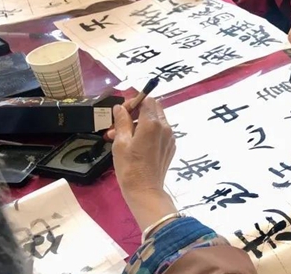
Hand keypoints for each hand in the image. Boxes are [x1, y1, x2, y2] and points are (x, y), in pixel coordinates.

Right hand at [111, 98, 176, 231]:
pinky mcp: (170, 146)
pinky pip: (160, 132)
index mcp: (152, 123)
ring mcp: (170, 137)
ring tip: (121, 136)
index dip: (133, 102)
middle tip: (120, 123)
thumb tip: (120, 108)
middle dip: (136, 112)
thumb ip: (122, 121)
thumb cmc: (129, 167)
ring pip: (156, 120)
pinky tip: (134, 144)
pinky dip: (148, 133)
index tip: (121, 112)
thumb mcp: (120, 142)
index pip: (146, 100)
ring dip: (140, 123)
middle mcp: (165, 127)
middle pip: (153, 108)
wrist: (145, 190)